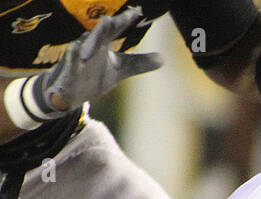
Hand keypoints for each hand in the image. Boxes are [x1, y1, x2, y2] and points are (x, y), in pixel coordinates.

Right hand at [32, 6, 161, 114]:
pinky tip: (75, 50)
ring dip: (89, 41)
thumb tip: (162, 59)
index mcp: (103, 46)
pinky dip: (72, 57)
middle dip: (105, 28)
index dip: (125, 21)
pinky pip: (69, 63)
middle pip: (98, 36)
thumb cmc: (93, 78)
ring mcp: (77, 59)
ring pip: (82, 47)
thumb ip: (139, 63)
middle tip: (112, 19)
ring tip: (96, 33)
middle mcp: (89, 48)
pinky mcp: (68, 72)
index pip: (115, 31)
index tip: (138, 12)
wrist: (68, 94)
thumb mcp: (120, 71)